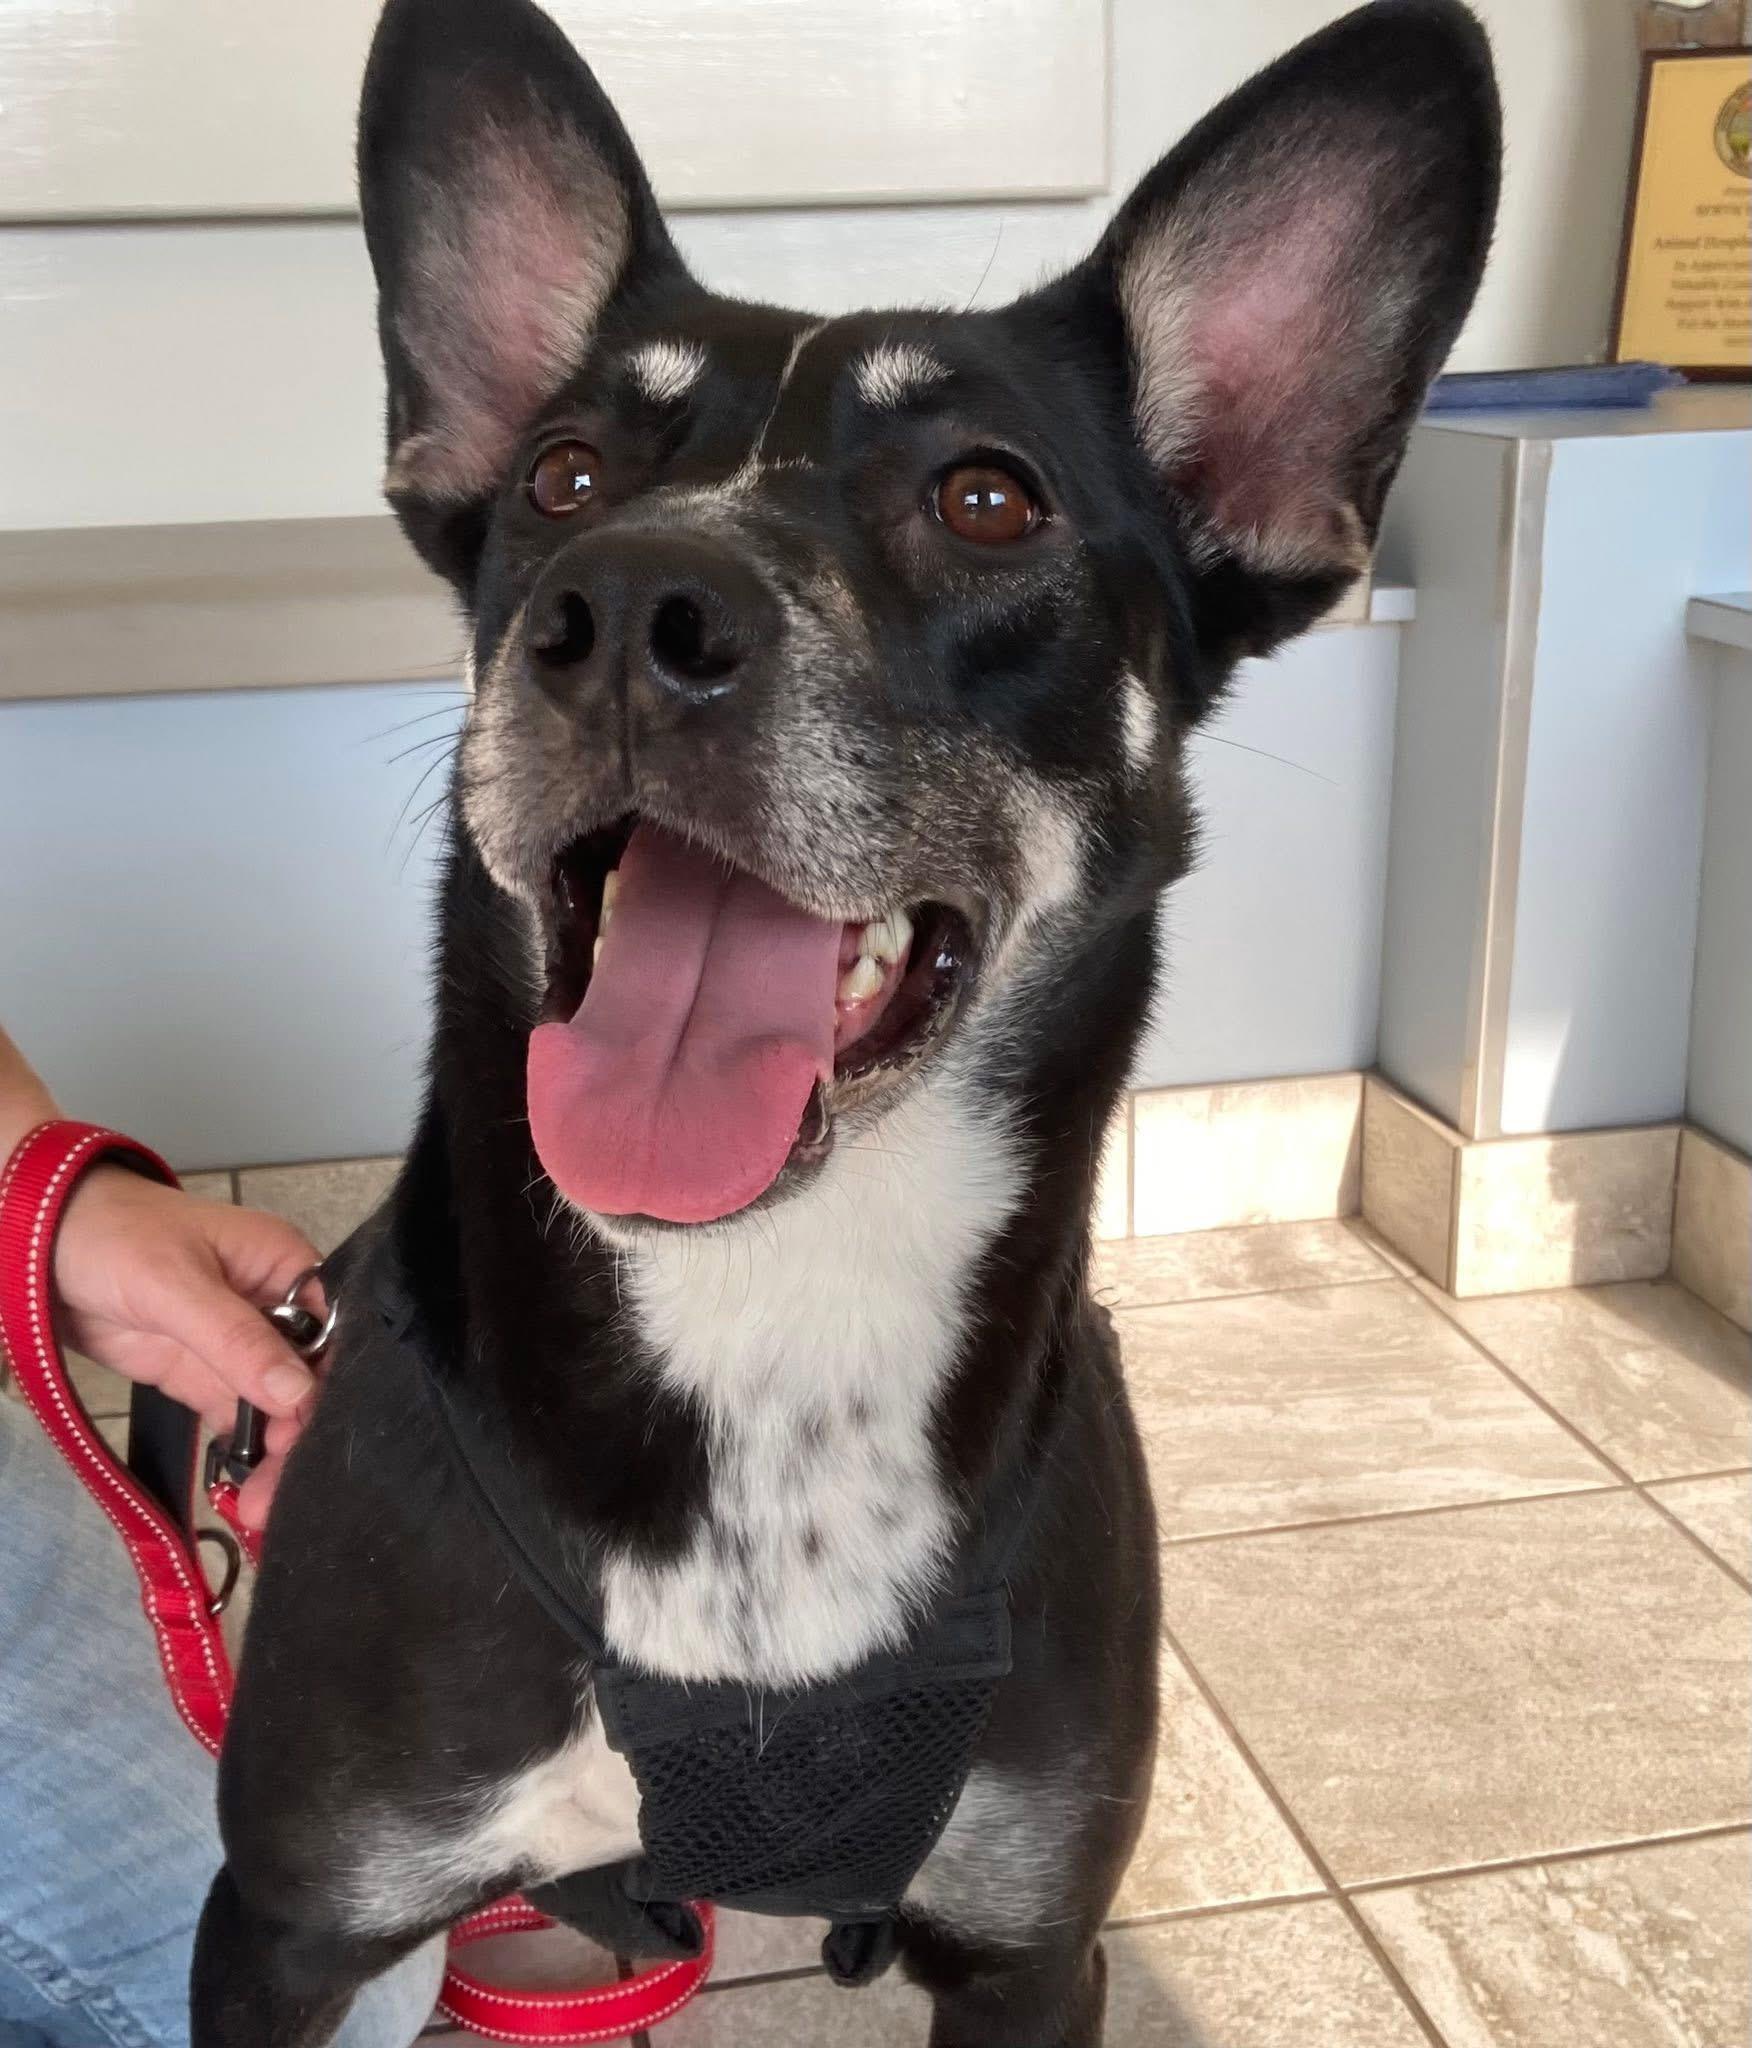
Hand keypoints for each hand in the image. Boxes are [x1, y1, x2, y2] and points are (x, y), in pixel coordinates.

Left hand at [51, 1164, 323, 1527]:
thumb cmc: (115, 1237)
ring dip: (272, 1453)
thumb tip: (299, 1396)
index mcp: (285, 1266)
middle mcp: (271, 1306)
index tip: (313, 1442)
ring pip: (272, 1404)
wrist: (35, 1240)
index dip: (327, 1387)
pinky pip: (231, 1415)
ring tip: (262, 1506)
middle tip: (279, 1493)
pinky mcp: (197, 1372)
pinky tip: (248, 1489)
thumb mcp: (176, 1285)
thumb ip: (237, 1340)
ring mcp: (234, 1343)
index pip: (328, 1333)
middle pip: (304, 1377)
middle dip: (298, 1434)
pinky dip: (241, 1451)